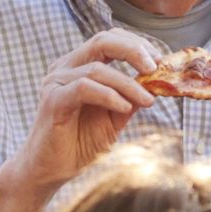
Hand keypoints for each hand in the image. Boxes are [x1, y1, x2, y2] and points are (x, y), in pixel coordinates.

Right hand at [8, 33, 162, 190]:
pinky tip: (125, 108)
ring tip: (147, 101)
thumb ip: (131, 98)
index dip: (136, 44)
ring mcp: (56, 82)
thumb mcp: (114, 118)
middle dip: (134, 50)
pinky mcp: (53, 100)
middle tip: (156, 68)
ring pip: (97, 68)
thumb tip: (157, 83)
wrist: (50, 171)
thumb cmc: (79, 143)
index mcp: (78, 66)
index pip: (109, 40)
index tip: (160, 61)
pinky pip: (84, 88)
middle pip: (102, 41)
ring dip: (128, 84)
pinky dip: (109, 95)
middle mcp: (65, 67)